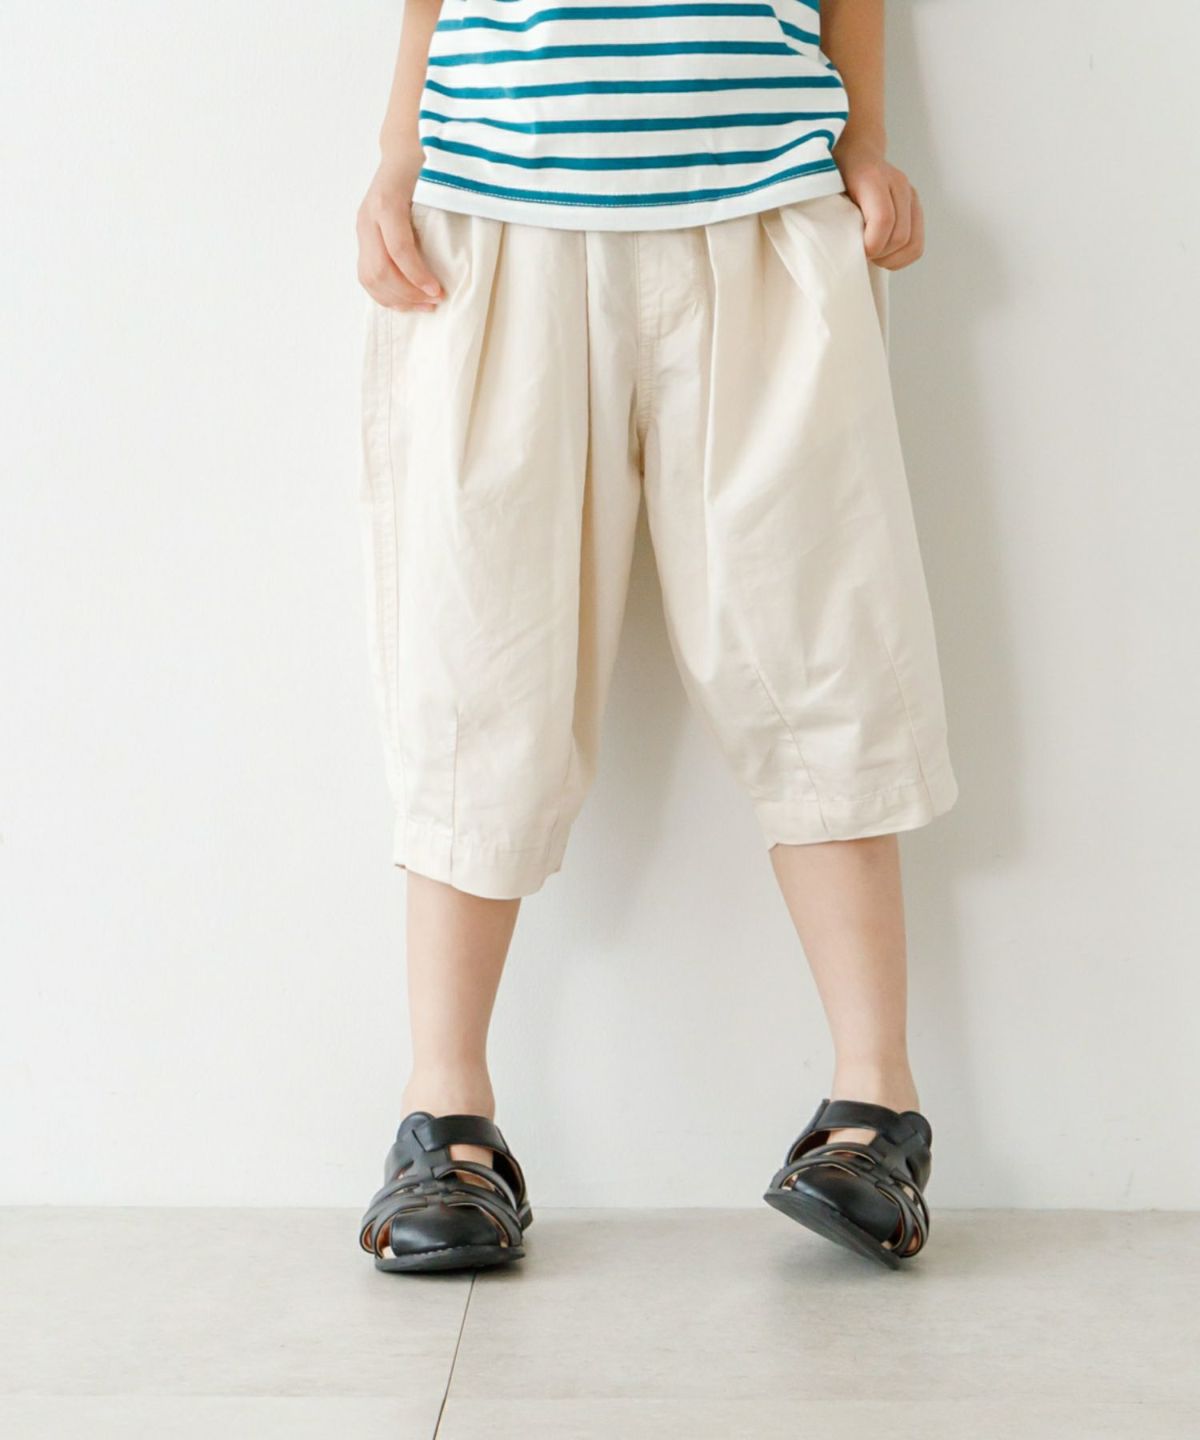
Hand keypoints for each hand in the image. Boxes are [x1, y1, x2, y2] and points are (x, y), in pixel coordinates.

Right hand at [356, 149, 443, 309]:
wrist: (403, 151)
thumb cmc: (425, 166)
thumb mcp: (436, 181)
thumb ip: (444, 210)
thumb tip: (464, 249)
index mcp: (386, 202)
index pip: (398, 249)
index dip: (417, 275)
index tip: (438, 291)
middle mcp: (368, 217)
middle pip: (379, 270)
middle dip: (408, 293)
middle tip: (434, 301)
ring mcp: (363, 230)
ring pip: (369, 278)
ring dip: (397, 299)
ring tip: (424, 305)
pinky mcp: (363, 240)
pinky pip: (367, 277)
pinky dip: (386, 295)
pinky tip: (407, 301)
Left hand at [836, 140, 924, 270]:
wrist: (855, 152)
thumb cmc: (834, 175)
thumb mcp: (824, 187)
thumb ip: (827, 210)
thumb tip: (830, 248)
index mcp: (872, 177)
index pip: (883, 219)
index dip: (870, 244)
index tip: (855, 250)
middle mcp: (897, 184)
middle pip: (899, 236)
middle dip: (879, 254)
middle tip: (860, 254)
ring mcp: (910, 195)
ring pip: (912, 243)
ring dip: (890, 259)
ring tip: (872, 255)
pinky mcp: (915, 208)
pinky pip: (917, 245)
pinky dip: (901, 258)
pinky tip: (883, 254)